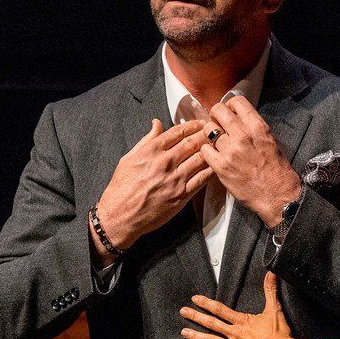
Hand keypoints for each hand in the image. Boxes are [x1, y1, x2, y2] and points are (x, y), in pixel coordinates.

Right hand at [93, 119, 212, 256]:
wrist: (121, 215)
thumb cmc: (122, 187)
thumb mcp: (129, 158)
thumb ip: (146, 140)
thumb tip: (157, 123)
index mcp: (151, 151)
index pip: (178, 132)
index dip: (193, 125)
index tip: (200, 122)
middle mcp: (165, 162)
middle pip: (192, 142)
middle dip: (206, 134)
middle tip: (214, 130)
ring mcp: (175, 179)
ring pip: (200, 158)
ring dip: (211, 150)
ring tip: (219, 144)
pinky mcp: (182, 195)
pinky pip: (202, 179)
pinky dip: (211, 170)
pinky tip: (217, 164)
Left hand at [180, 272, 294, 338]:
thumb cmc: (278, 334)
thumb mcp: (274, 308)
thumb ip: (270, 290)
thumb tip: (271, 274)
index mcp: (242, 321)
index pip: (220, 309)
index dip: (206, 303)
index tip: (195, 298)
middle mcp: (235, 334)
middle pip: (212, 324)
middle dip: (196, 317)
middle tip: (183, 312)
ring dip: (197, 336)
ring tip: (185, 333)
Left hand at [201, 96, 300, 227]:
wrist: (277, 195)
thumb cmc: (276, 170)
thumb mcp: (270, 140)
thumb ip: (253, 128)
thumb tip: (238, 119)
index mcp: (258, 127)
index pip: (237, 102)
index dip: (229, 105)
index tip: (229, 112)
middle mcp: (243, 135)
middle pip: (218, 111)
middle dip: (215, 115)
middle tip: (217, 123)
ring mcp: (230, 151)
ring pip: (208, 130)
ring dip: (210, 135)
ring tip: (216, 142)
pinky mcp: (221, 166)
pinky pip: (204, 150)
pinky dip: (207, 151)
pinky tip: (214, 156)